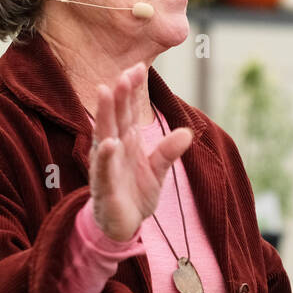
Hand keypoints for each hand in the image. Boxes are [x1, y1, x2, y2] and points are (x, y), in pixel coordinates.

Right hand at [89, 61, 193, 241]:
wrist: (123, 225)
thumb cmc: (135, 193)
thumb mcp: (158, 170)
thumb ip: (169, 151)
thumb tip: (188, 132)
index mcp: (126, 141)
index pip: (127, 110)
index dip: (131, 90)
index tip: (137, 67)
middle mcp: (113, 149)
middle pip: (115, 117)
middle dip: (119, 95)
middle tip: (124, 72)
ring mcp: (106, 166)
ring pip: (104, 135)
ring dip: (105, 114)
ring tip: (106, 91)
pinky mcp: (104, 187)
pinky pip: (104, 169)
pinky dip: (106, 156)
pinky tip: (109, 142)